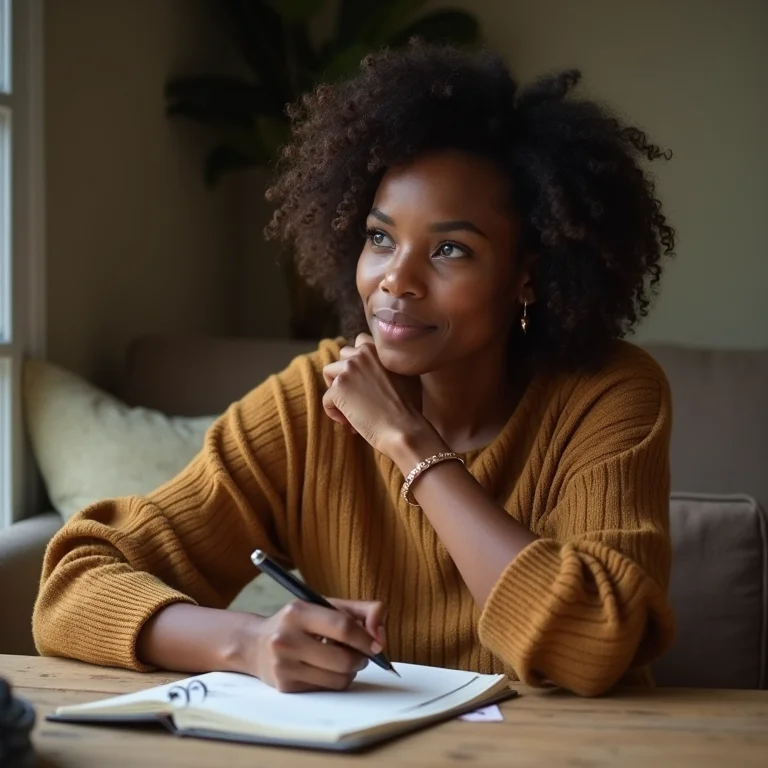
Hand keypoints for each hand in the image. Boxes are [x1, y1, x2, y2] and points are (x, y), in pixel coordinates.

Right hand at [241, 598, 386, 692]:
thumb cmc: (299, 622)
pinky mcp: (285, 686)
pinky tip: (324, 668)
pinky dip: (334, 680)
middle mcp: (287, 638)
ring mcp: (284, 665)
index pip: (342, 627)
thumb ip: (360, 611)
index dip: (366, 638)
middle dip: (360, 658)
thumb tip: (380, 634)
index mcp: (298, 612)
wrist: (255, 644)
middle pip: (343, 659)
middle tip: (360, 654)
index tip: (377, 645)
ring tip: (343, 660)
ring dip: (350, 672)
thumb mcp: (326, 606)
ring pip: (338, 678)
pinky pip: (326, 689)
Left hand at [322, 334, 426, 455]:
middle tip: (356, 397)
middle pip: (342, 355)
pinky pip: (326, 399)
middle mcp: (364, 353)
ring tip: (351, 410)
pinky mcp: (339, 387)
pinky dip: (334, 413)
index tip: (364, 380)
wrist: (404, 428)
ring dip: (336, 391)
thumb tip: (377, 372)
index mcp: (380, 349)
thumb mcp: (408, 377)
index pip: (361, 341)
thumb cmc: (409, 410)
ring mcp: (349, 368)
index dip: (358, 361)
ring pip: (329, 374)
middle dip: (345, 373)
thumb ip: (391, 366)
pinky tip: (350, 424)